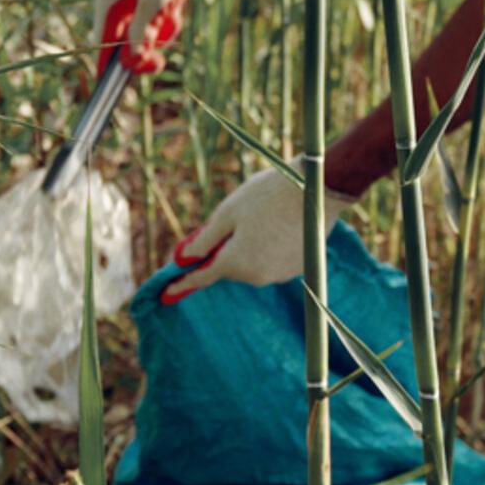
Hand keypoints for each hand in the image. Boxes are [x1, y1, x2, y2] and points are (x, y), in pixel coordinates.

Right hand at [91, 0, 227, 76]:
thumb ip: (142, 31)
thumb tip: (132, 59)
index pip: (101, 37)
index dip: (107, 62)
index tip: (110, 88)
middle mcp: (116, 0)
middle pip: (123, 42)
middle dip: (144, 49)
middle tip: (159, 63)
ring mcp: (135, 3)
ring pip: (144, 37)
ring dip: (161, 32)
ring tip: (172, 11)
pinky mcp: (153, 4)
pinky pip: (158, 27)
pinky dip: (168, 24)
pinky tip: (177, 6)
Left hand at [160, 169, 356, 304]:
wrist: (318, 189)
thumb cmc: (268, 196)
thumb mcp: (228, 213)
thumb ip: (204, 241)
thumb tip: (182, 259)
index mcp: (235, 263)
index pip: (201, 277)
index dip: (182, 283)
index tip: (166, 294)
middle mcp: (257, 277)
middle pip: (230, 267)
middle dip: (225, 250)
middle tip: (233, 220)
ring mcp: (280, 275)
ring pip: (253, 263)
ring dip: (250, 247)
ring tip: (264, 214)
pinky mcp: (298, 268)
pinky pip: (273, 261)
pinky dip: (270, 247)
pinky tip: (280, 222)